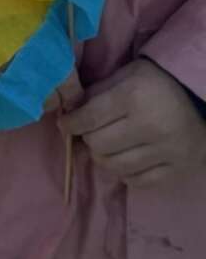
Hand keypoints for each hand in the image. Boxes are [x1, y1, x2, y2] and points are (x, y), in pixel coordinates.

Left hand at [62, 57, 205, 185]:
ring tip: (110, 147)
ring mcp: (167, 150)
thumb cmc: (156, 84)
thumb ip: (95, 94)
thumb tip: (68, 115)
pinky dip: (125, 173)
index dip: (71, 124)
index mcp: (135, 96)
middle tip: (93, 133)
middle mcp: (152, 125)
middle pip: (98, 145)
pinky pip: (137, 182)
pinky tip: (128, 159)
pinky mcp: (178, 169)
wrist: (201, 99)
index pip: (89, 119)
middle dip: (89, 139)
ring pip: (114, 166)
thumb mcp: (125, 76)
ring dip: (105, 158)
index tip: (65, 125)